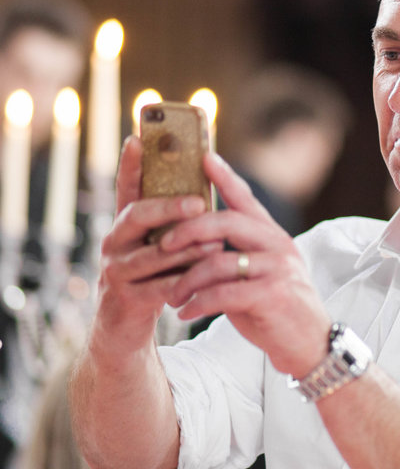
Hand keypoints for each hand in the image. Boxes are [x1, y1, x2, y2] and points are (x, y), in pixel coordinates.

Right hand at [95, 136, 221, 352]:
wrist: (125, 330)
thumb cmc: (155, 280)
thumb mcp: (164, 248)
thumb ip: (177, 224)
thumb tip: (208, 191)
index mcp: (127, 226)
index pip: (126, 188)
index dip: (131, 164)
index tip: (137, 138)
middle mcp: (114, 243)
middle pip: (137, 215)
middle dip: (170, 208)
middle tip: (200, 203)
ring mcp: (115, 271)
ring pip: (154, 254)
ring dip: (187, 250)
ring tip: (216, 247)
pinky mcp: (124, 300)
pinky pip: (159, 287)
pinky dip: (185, 284)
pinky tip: (206, 283)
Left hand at [160, 152, 330, 376]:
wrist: (309, 344)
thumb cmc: (276, 308)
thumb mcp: (259, 274)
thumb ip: (235, 255)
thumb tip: (196, 245)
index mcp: (273, 237)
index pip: (245, 200)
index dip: (225, 177)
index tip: (202, 156)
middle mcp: (278, 246)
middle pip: (227, 222)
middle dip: (189, 230)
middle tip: (163, 244)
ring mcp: (277, 269)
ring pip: (219, 261)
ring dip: (186, 279)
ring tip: (171, 296)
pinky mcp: (272, 295)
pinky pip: (224, 293)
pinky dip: (198, 303)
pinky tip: (184, 313)